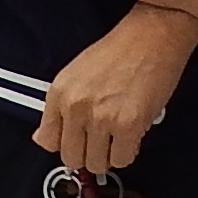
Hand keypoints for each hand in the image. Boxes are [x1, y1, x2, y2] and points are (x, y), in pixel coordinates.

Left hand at [35, 5, 197, 173]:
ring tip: (118, 135)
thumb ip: (60, 108)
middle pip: (71, 158)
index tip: (76, 142)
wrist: (154, 34)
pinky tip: (132, 134)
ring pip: (96, 163)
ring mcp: (101, 117)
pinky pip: (122, 159)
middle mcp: (76, 105)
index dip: (66, 145)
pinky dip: (128, 152)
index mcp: (59, 92)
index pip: (47, 141)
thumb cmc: (121, 49)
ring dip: (109, 154)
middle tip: (101, 140)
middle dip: (87, 153)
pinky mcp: (127, 124)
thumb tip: (43, 138)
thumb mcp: (76, 73)